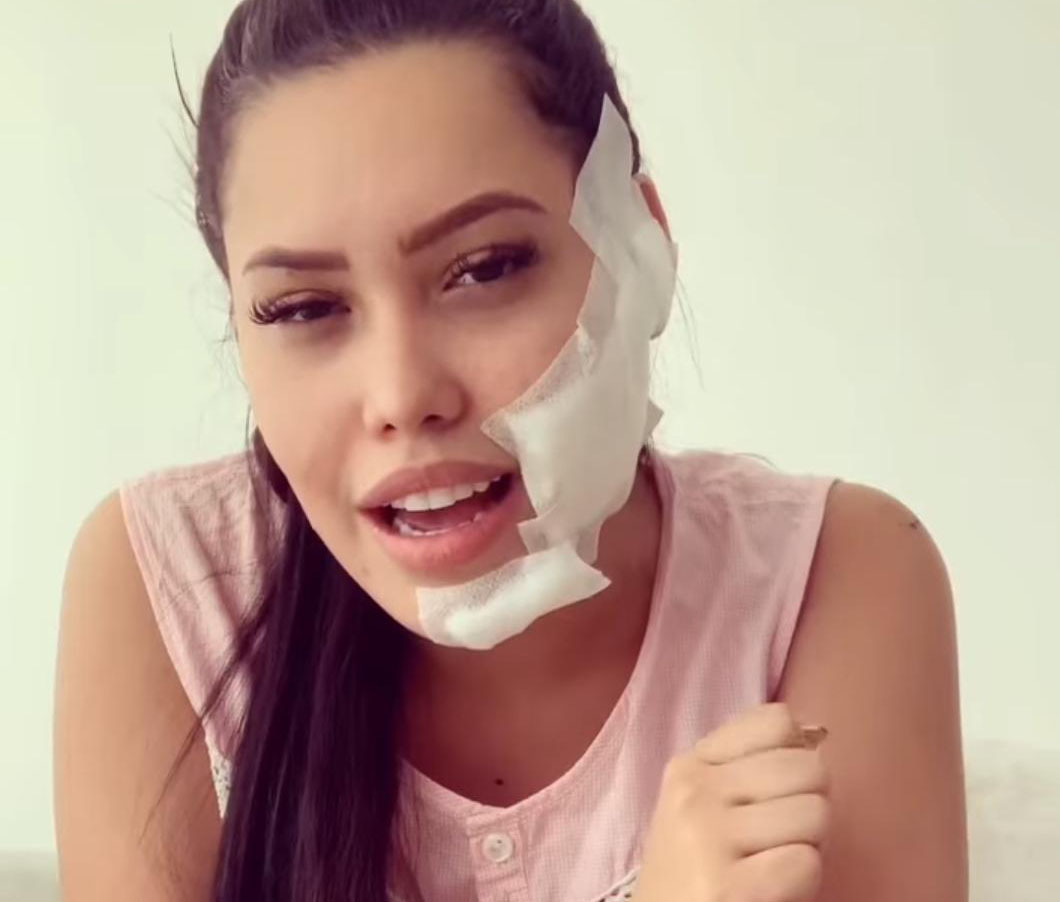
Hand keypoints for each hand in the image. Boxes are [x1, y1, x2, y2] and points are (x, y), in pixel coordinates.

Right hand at [633, 702, 830, 901]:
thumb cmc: (695, 871)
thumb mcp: (704, 806)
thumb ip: (747, 767)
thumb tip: (814, 736)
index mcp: (690, 765)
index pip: (777, 721)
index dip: (796, 757)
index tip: (775, 792)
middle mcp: (694, 791)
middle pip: (808, 768)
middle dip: (809, 806)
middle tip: (779, 839)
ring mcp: (707, 836)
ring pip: (814, 813)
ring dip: (808, 846)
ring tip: (773, 864)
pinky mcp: (728, 887)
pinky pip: (807, 863)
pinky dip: (802, 882)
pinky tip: (769, 889)